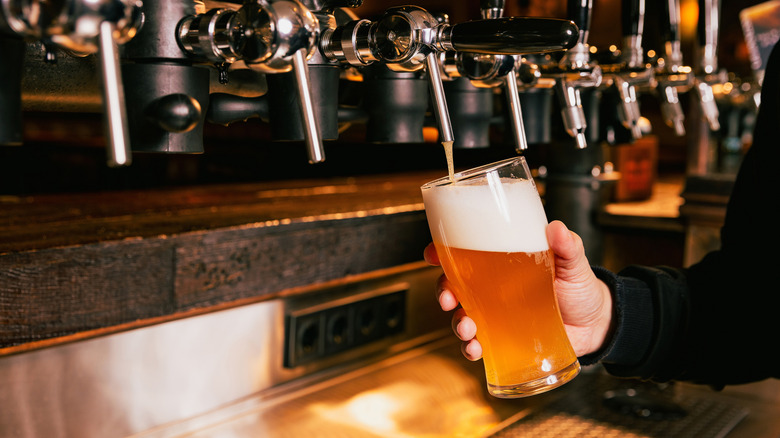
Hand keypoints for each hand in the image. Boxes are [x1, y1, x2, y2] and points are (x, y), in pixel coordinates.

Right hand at [423, 220, 613, 360]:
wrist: (597, 324)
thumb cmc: (580, 287)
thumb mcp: (574, 262)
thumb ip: (567, 245)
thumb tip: (556, 228)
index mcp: (502, 262)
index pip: (464, 252)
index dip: (442, 251)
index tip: (433, 253)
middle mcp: (492, 287)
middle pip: (453, 285)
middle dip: (442, 290)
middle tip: (447, 297)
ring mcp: (495, 314)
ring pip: (461, 315)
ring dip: (456, 322)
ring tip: (467, 327)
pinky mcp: (503, 338)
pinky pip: (478, 343)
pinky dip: (470, 347)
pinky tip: (475, 349)